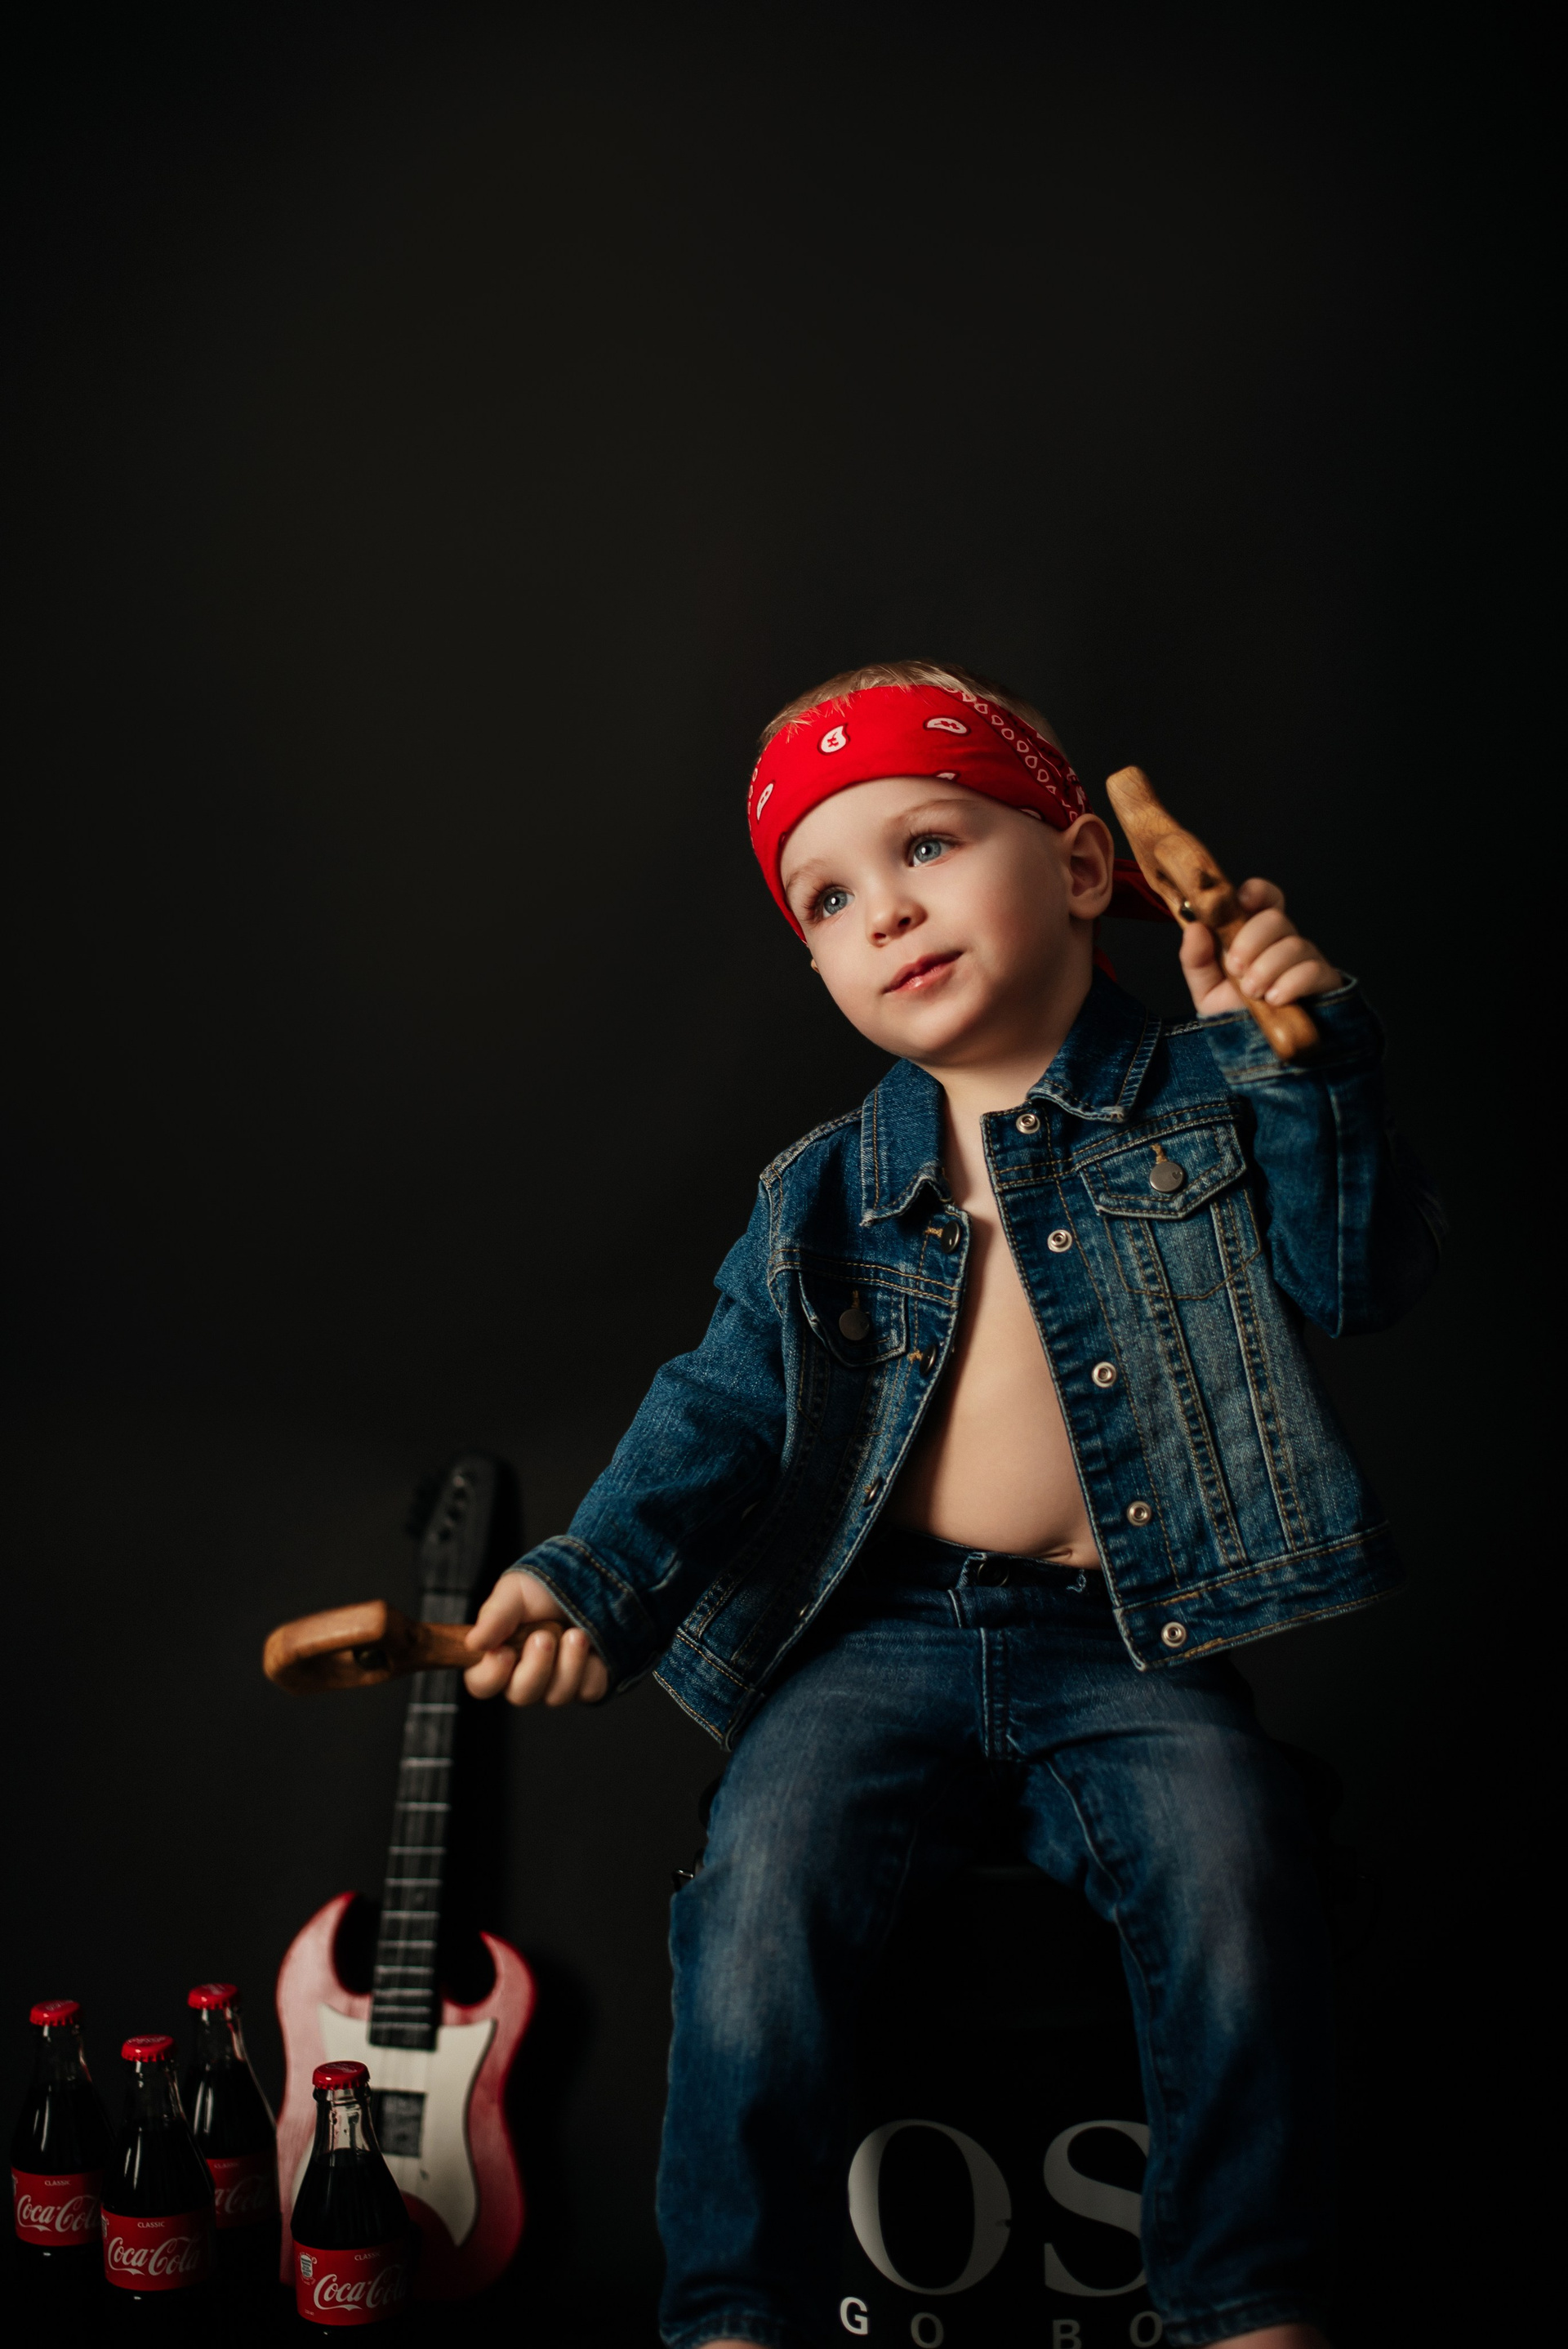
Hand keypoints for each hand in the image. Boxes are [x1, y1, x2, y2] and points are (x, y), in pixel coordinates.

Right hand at [463, 1571, 608, 1706]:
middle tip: (544, 1637)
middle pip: (521, 1695)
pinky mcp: (586, 1684)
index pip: (481, 1684)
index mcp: (498, 1656)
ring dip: (568, 1664)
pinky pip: (588, 1690)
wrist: (585, 1579)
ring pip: (556, 1696)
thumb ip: (494, 1616)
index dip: (491, 1675)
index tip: (504, 1652)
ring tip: (576, 1633)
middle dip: (536, 1667)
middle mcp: (524, 1676)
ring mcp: (555, 1683)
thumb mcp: (514, 1592)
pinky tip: (591, 1642)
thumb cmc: (541, 1589)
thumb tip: (474, 1643)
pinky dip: (591, 1666)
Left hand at [1179, 879, 1340, 1018]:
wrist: (1258, 1053)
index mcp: (1255, 935)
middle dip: (1251, 941)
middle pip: (1276, 919)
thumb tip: (1194, 927)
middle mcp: (1283, 942)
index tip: (1241, 902)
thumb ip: (1196, 960)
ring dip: (1267, 968)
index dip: (1257, 893)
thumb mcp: (1206, 990)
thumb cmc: (1234, 1015)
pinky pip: (1313, 970)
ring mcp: (1306, 960)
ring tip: (1252, 993)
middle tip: (1235, 969)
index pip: (1264, 899)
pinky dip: (1291, 983)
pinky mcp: (1324, 982)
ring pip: (1294, 945)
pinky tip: (1275, 1000)